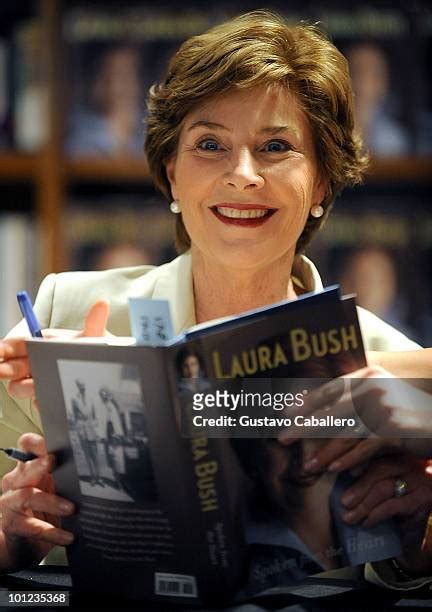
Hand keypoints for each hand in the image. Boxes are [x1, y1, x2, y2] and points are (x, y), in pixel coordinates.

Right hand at [0, 300, 109, 401]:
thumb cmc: (96, 350)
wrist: (107, 371)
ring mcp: (39, 380)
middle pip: (12, 366)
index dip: (4, 348)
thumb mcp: (95, 336)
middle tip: (1, 370)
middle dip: (4, 368)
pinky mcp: (47, 396)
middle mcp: (36, 361)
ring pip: (20, 386)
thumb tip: (102, 303)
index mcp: (40, 343)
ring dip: (22, 386)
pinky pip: (38, 401)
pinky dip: (41, 400)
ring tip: (33, 385)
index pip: (15, 345)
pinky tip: (48, 399)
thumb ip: (94, 322)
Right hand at [0, 433, 73, 571]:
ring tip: (72, 509)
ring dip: (51, 502)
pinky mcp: (12, 525)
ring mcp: (11, 503)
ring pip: (27, 496)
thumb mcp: (56, 488)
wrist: (24, 543)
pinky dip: (52, 532)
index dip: (38, 442)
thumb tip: (95, 465)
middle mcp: (16, 481)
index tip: (54, 445)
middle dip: (40, 465)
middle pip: (26, 468)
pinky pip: (32, 527)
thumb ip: (66, 474)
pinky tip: (68, 536)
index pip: (27, 445)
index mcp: (28, 466)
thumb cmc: (45, 509)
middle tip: (55, 464)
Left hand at [278, 366, 431, 471]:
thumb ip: (352, 397)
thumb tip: (312, 403)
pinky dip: (348, 459)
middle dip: (304, 426)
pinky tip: (334, 470)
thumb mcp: (380, 397)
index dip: (305, 402)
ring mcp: (383, 407)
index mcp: (366, 376)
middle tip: (282, 438)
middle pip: (330, 410)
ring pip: (345, 433)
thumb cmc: (407, 411)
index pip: (328, 390)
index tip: (284, 414)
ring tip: (307, 466)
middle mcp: (372, 387)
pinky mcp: (394, 429)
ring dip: (324, 452)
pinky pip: (365, 447)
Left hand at [339, 453, 431, 528]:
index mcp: (399, 455)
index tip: (335, 470)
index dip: (354, 462)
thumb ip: (366, 476)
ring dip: (363, 504)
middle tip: (343, 502)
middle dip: (358, 487)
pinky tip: (366, 522)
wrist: (414, 535)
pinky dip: (376, 515)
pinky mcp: (423, 501)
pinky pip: (393, 506)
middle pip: (379, 469)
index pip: (374, 454)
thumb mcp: (381, 485)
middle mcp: (411, 464)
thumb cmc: (394, 505)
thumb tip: (337, 473)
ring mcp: (419, 481)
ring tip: (349, 517)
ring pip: (383, 488)